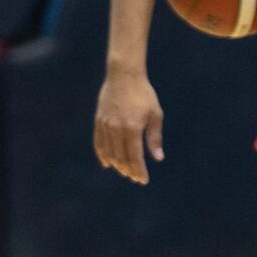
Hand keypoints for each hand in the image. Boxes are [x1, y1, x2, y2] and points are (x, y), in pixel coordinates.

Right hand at [94, 68, 164, 184]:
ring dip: (117, 164)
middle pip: (121, 157)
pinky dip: (102, 154)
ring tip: (125, 172)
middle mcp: (116, 129)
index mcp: (132, 128)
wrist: (124, 76)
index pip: (134, 157)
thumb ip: (154, 138)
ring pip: (109, 152)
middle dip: (129, 170)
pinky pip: (98, 142)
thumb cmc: (144, 95)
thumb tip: (157, 158)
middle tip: (135, 178)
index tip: (143, 180)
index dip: (139, 171)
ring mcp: (105, 125)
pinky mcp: (99, 121)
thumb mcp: (155, 115)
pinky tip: (107, 163)